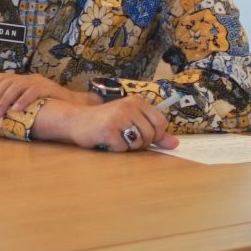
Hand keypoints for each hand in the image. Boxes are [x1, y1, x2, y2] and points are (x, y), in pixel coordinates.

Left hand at [0, 72, 68, 119]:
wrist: (74, 104)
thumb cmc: (51, 105)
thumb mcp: (31, 101)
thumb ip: (18, 101)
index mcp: (25, 79)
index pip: (4, 77)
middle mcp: (31, 78)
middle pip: (7, 82)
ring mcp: (40, 82)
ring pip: (17, 86)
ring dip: (5, 100)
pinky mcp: (49, 88)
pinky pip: (33, 92)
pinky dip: (22, 101)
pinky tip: (16, 110)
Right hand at [41, 96, 176, 151]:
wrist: (76, 120)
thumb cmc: (106, 121)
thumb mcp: (131, 121)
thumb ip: (154, 132)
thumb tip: (175, 143)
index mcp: (137, 101)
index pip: (160, 123)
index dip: (155, 135)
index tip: (143, 136)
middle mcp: (128, 106)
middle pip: (149, 135)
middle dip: (140, 143)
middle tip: (125, 137)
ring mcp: (118, 118)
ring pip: (137, 143)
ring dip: (127, 146)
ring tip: (115, 137)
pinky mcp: (108, 130)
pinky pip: (122, 149)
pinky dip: (115, 149)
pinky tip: (106, 140)